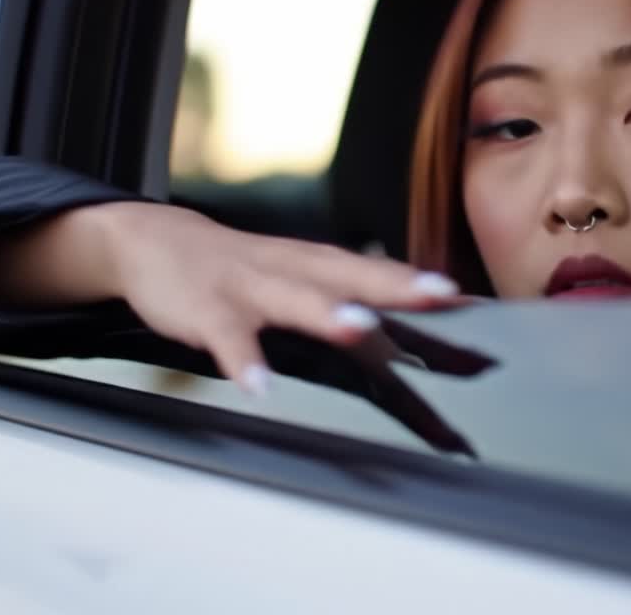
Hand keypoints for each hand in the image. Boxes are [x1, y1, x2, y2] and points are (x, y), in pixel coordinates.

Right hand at [99, 202, 468, 394]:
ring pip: (295, 298)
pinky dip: (244, 361)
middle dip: (397, 285)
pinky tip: (260, 387)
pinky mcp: (210, 310)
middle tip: (442, 294)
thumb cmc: (246, 270)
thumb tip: (419, 338)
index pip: (382, 274)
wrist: (156, 241)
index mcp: (320, 265)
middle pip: (352, 275)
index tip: (474, 303)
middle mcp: (294, 270)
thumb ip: (354, 304)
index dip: (425, 287)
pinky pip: (228, 338)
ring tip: (362, 330)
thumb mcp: (302, 280)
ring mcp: (252, 289)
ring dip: (328, 313)